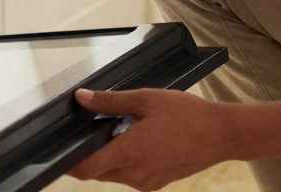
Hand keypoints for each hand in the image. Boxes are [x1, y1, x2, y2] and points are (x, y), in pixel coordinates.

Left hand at [68, 88, 235, 190]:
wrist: (222, 134)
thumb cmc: (188, 115)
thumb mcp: (145, 99)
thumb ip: (110, 101)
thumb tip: (82, 97)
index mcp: (129, 153)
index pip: (85, 168)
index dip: (68, 162)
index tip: (57, 151)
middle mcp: (135, 174)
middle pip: (96, 172)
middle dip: (88, 155)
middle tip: (87, 131)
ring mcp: (146, 182)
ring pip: (112, 175)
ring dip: (107, 158)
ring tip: (115, 132)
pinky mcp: (156, 183)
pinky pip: (130, 177)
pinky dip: (124, 162)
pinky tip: (134, 141)